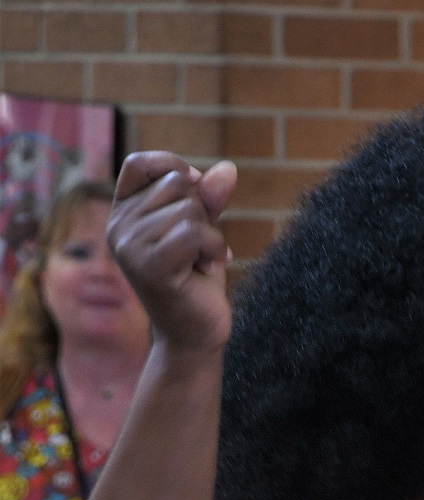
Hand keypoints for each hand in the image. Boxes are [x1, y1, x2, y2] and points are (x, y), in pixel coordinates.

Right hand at [107, 152, 237, 355]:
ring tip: (200, 262)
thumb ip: (209, 199)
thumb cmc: (196, 282)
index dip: (173, 167)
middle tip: (198, 248)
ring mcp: (130, 247)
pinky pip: (193, 232)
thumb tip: (229, 168)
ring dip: (209, 235)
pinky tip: (212, 267)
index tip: (197, 191)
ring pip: (188, 209)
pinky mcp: (150, 267)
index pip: (140, 164)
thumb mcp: (202, 231)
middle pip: (174, 183)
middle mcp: (118, 227)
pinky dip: (214, 247)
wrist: (194, 335)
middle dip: (201, 212)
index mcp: (122, 214)